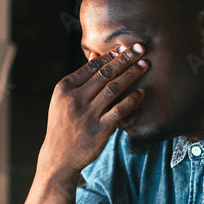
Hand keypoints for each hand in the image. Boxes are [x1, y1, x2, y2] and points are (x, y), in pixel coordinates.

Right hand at [40, 43, 147, 177]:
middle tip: (141, 48)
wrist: (58, 157)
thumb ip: (81, 78)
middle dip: (125, 59)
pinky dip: (132, 100)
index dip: (111, 55)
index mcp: (65, 88)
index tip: (125, 47)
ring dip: (131, 75)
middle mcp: (75, 99)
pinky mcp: (99, 129)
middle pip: (105, 74)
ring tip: (144, 65)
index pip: (92, 66)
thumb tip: (96, 55)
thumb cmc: (64, 125)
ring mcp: (87, 114)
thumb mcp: (63, 99)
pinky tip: (141, 93)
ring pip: (113, 88)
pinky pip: (119, 111)